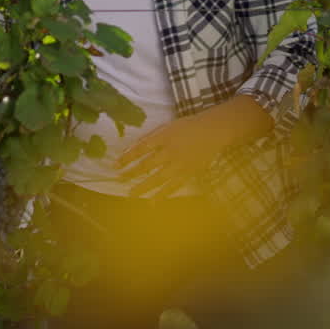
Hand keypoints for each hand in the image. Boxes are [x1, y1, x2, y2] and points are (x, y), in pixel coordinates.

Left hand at [116, 95, 272, 197]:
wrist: (214, 131)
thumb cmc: (189, 126)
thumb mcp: (168, 126)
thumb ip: (153, 137)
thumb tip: (134, 148)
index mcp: (164, 137)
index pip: (140, 148)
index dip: (127, 157)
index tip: (115, 164)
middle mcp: (170, 151)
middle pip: (147, 165)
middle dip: (131, 173)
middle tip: (119, 180)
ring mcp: (179, 164)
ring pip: (158, 178)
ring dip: (143, 187)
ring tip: (131, 194)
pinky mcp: (188, 173)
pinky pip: (173, 186)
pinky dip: (163, 195)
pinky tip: (153, 202)